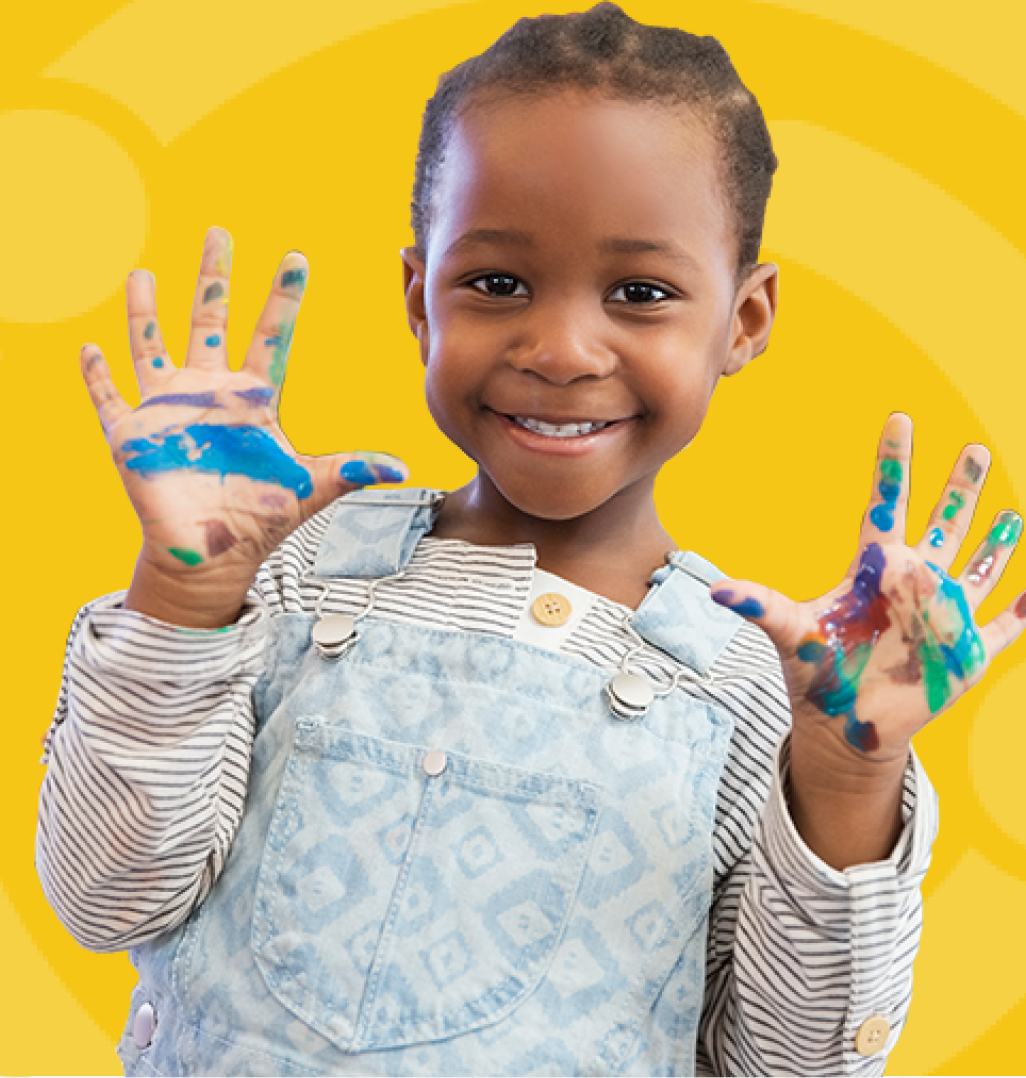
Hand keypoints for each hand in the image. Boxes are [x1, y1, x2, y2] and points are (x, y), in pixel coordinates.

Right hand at [83, 226, 407, 624]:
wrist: (215, 554)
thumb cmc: (262, 517)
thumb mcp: (311, 487)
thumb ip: (352, 469)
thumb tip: (403, 468)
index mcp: (253, 398)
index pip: (271, 336)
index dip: (282, 298)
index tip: (296, 258)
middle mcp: (210, 392)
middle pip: (210, 321)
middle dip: (213, 278)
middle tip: (218, 232)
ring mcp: (169, 409)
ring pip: (152, 345)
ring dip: (145, 311)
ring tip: (141, 273)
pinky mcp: (132, 434)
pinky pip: (108, 397)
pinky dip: (96, 374)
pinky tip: (88, 348)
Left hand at [711, 413, 1023, 771]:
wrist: (845, 724)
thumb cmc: (818, 672)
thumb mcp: (791, 632)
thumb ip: (760, 605)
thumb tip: (713, 590)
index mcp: (875, 567)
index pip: (888, 502)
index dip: (894, 462)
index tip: (899, 417)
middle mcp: (915, 580)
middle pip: (943, 522)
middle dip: (960, 487)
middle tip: (974, 448)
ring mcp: (945, 612)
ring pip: (979, 563)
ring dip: (997, 537)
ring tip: (1013, 510)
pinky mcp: (970, 650)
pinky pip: (1009, 623)